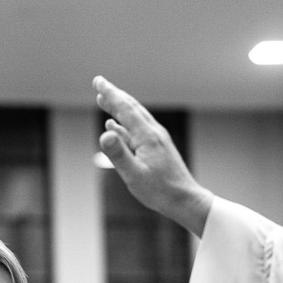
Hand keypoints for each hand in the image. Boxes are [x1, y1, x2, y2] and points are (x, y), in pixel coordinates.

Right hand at [92, 76, 213, 236]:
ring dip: (119, 107)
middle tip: (99, 83)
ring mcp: (156, 140)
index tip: (98, 82)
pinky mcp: (157, 148)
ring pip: (135, 117)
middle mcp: (153, 133)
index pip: (125, 109)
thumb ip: (118, 154)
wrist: (184, 200)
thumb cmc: (159, 191)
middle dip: (114, 95)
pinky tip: (116, 126)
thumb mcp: (134, 175)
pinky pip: (137, 130)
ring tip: (105, 100)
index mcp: (147, 136)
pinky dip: (124, 124)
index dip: (110, 94)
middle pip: (131, 108)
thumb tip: (105, 133)